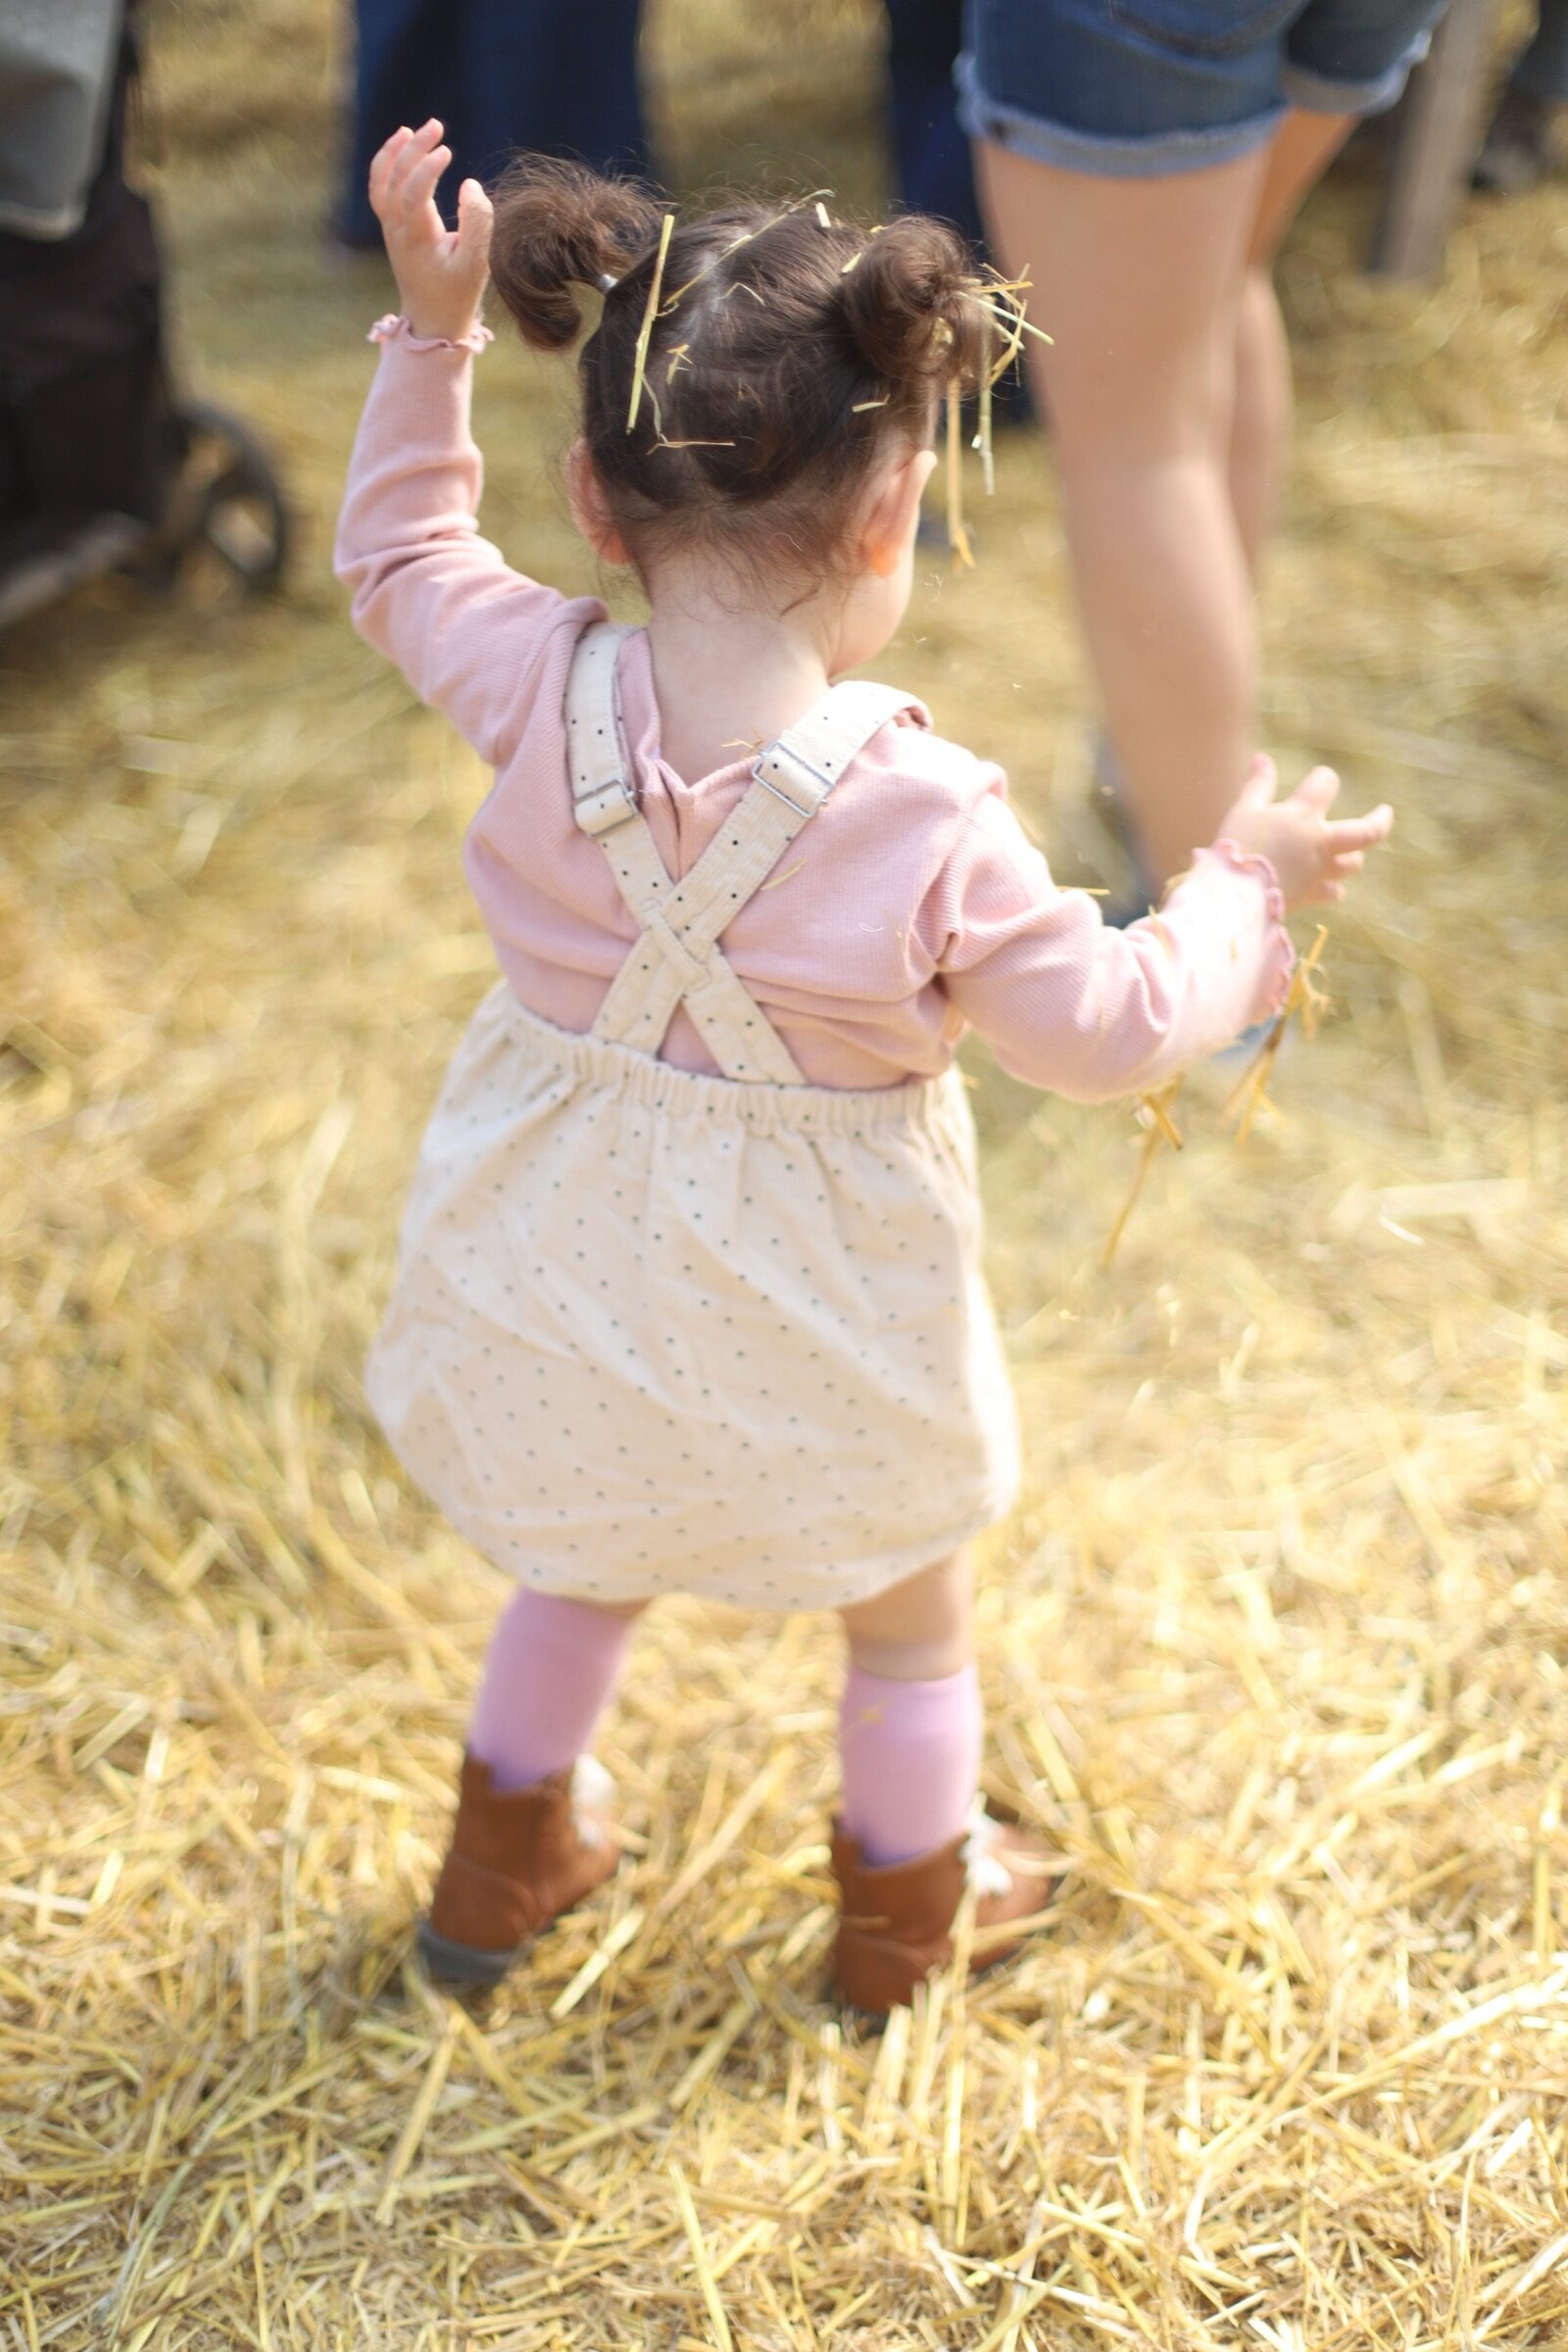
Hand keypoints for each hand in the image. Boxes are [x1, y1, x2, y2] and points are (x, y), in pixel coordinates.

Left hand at [369, 119, 492, 343]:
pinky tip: (403, 148)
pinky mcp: (392, 228)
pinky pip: (380, 190)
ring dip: (394, 153)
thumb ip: (478, 223)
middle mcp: (397, 231)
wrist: (432, 320)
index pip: (413, 193)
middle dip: (413, 149)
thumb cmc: (458, 293)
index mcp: (417, 240)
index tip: (448, 151)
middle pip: (395, 179)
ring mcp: (390, 229)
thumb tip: (468, 185)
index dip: (428, 168)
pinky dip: (387, 166)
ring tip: (411, 131)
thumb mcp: (477, 264)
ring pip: (381, 182)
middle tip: (437, 126)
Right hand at [1219, 755, 1392, 911]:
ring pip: (1351, 864)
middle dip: (1380, 820)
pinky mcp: (1310, 895)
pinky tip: (1330, 888)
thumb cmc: (1238, 846)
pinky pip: (1332, 892)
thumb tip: (1262, 758)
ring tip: (1350, 854)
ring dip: (1352, 856)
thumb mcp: (1244, 810)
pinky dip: (1333, 889)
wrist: (1235, 895)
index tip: (1320, 780)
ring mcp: (1319, 871)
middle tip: (1386, 812)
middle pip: (1367, 832)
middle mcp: (1320, 842)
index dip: (1322, 778)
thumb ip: (1258, 785)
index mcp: (1304, 815)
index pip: (1326, 783)